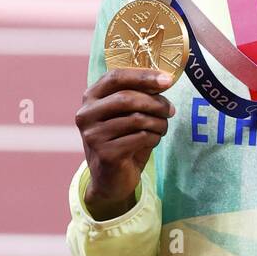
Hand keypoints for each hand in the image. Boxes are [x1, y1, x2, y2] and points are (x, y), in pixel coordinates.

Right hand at [75, 67, 175, 217]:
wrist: (112, 179)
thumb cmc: (123, 140)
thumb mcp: (128, 114)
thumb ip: (139, 96)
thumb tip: (164, 80)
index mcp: (91, 97)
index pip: (116, 77)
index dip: (144, 76)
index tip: (168, 80)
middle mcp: (86, 114)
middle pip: (127, 98)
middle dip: (155, 103)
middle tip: (170, 110)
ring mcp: (93, 135)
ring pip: (137, 119)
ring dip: (158, 122)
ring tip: (161, 127)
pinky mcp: (105, 153)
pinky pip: (140, 137)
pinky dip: (154, 137)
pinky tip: (153, 140)